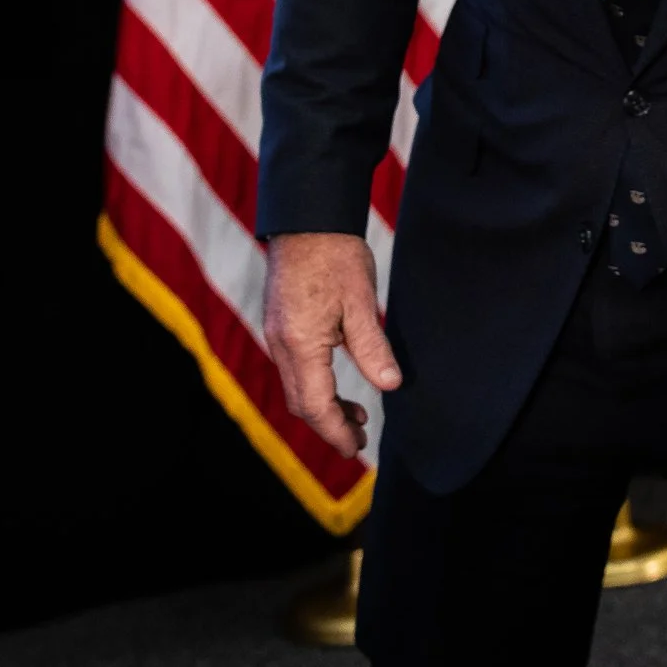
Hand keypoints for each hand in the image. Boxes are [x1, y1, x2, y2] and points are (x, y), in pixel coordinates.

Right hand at [263, 231, 401, 458]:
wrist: (307, 219)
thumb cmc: (336, 255)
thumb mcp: (362, 302)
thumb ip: (372, 347)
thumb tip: (390, 385)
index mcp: (301, 344)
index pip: (316, 405)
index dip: (336, 432)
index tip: (357, 448)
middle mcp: (281, 344)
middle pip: (301, 402)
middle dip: (330, 425)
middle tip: (360, 437)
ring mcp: (277, 334)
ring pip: (296, 387)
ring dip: (323, 406)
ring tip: (356, 414)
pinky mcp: (280, 324)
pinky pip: (294, 368)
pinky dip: (315, 385)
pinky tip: (337, 382)